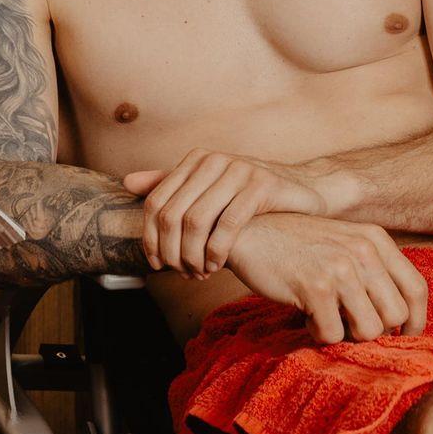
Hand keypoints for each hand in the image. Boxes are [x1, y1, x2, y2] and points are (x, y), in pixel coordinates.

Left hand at [123, 150, 328, 276]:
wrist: (305, 190)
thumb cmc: (251, 197)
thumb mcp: (209, 190)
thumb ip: (171, 186)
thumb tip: (128, 182)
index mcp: (195, 160)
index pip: (156, 203)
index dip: (151, 239)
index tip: (158, 266)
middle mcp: (214, 159)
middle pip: (172, 214)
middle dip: (172, 252)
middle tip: (181, 274)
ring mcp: (238, 169)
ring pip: (196, 222)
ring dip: (192, 256)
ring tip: (199, 273)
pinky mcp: (262, 185)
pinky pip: (228, 225)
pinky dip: (216, 252)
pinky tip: (217, 266)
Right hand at [220, 212, 427, 345]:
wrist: (248, 232)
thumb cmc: (296, 245)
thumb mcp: (343, 244)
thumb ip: (371, 271)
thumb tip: (399, 320)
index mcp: (375, 239)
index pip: (416, 289)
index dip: (416, 321)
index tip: (405, 337)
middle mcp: (363, 250)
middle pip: (395, 316)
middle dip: (373, 329)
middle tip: (347, 323)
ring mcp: (340, 267)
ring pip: (369, 330)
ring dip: (346, 334)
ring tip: (325, 316)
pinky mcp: (315, 286)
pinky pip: (333, 334)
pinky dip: (319, 333)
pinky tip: (305, 314)